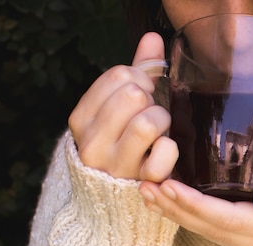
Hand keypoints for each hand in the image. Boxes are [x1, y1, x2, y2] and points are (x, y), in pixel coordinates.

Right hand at [68, 32, 177, 181]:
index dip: (140, 79)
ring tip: (159, 132)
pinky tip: (164, 153)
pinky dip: (171, 149)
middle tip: (152, 113)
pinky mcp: (140, 182)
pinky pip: (165, 152)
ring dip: (163, 121)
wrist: (114, 201)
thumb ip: (137, 72)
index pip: (119, 76)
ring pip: (149, 122)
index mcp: (81, 119)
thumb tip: (153, 38)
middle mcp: (92, 143)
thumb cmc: (122, 145)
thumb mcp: (119, 108)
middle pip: (134, 95)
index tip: (142, 95)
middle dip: (152, 100)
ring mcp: (116, 165)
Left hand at [139, 174, 252, 245]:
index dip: (196, 205)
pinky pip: (227, 235)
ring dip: (183, 218)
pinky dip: (201, 222)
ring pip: (217, 235)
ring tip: (153, 197)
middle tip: (144, 187)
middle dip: (177, 211)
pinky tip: (186, 209)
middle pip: (215, 230)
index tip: (166, 187)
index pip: (231, 218)